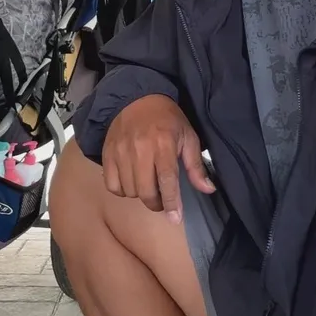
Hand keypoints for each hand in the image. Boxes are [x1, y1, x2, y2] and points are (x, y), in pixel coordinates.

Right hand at [101, 95, 215, 222]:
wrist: (136, 98)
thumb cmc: (167, 119)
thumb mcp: (188, 137)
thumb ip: (196, 165)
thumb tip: (208, 189)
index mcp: (163, 144)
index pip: (167, 180)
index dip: (171, 202)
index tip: (176, 218)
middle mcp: (140, 149)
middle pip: (146, 191)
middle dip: (156, 203)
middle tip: (162, 200)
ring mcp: (121, 152)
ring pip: (129, 191)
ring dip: (140, 195)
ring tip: (147, 184)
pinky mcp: (107, 153)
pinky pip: (112, 185)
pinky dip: (122, 190)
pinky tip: (131, 181)